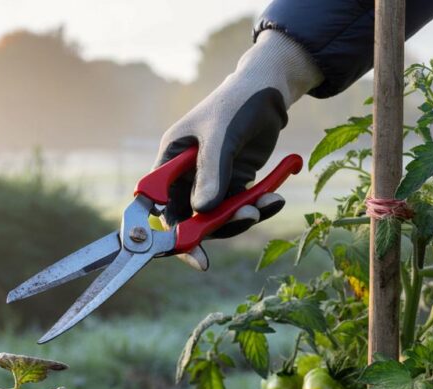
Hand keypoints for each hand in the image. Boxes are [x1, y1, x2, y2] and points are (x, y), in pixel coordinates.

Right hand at [154, 30, 322, 269]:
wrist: (269, 91)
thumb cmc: (236, 103)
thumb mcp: (221, 135)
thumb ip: (211, 173)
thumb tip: (202, 211)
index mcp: (170, 161)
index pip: (157, 206)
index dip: (167, 234)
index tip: (192, 253)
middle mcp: (185, 177)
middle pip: (190, 219)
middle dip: (217, 226)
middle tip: (246, 218)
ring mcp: (210, 183)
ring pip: (218, 219)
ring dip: (242, 216)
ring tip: (265, 203)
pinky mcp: (234, 185)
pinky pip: (240, 208)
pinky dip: (258, 208)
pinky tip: (275, 198)